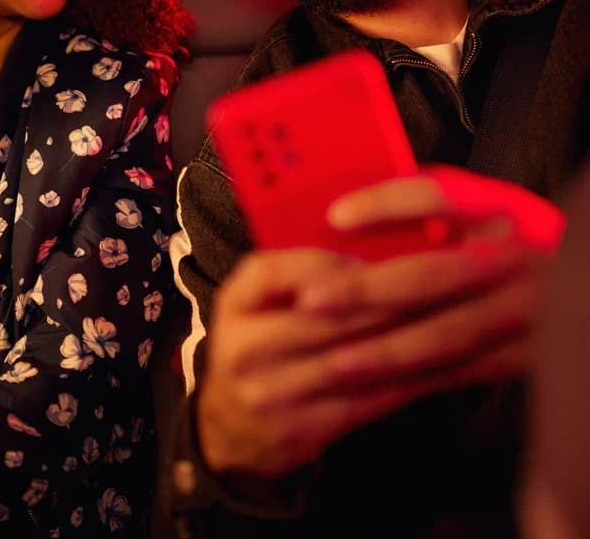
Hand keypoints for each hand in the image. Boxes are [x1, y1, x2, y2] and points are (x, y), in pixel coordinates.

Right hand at [197, 247, 443, 476]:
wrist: (232, 425)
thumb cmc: (259, 343)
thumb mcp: (259, 301)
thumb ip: (298, 275)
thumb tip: (375, 246)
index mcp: (234, 302)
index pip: (275, 272)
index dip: (327, 264)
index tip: (373, 260)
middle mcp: (242, 347)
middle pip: (320, 318)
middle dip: (382, 301)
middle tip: (434, 283)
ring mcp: (268, 393)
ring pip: (349, 360)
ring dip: (402, 339)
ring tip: (445, 318)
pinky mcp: (298, 430)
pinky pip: (363, 401)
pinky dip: (404, 381)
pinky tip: (437, 364)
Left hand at [294, 165, 562, 406]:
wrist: (584, 285)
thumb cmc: (512, 236)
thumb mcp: (485, 206)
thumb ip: (425, 205)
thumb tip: (345, 210)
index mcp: (499, 208)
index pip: (439, 196)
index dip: (386, 203)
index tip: (335, 215)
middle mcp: (513, 259)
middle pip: (433, 273)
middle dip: (367, 291)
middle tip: (311, 300)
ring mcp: (522, 313)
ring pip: (445, 334)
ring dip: (384, 349)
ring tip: (333, 359)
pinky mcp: (522, 357)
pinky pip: (458, 371)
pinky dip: (411, 381)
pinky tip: (371, 386)